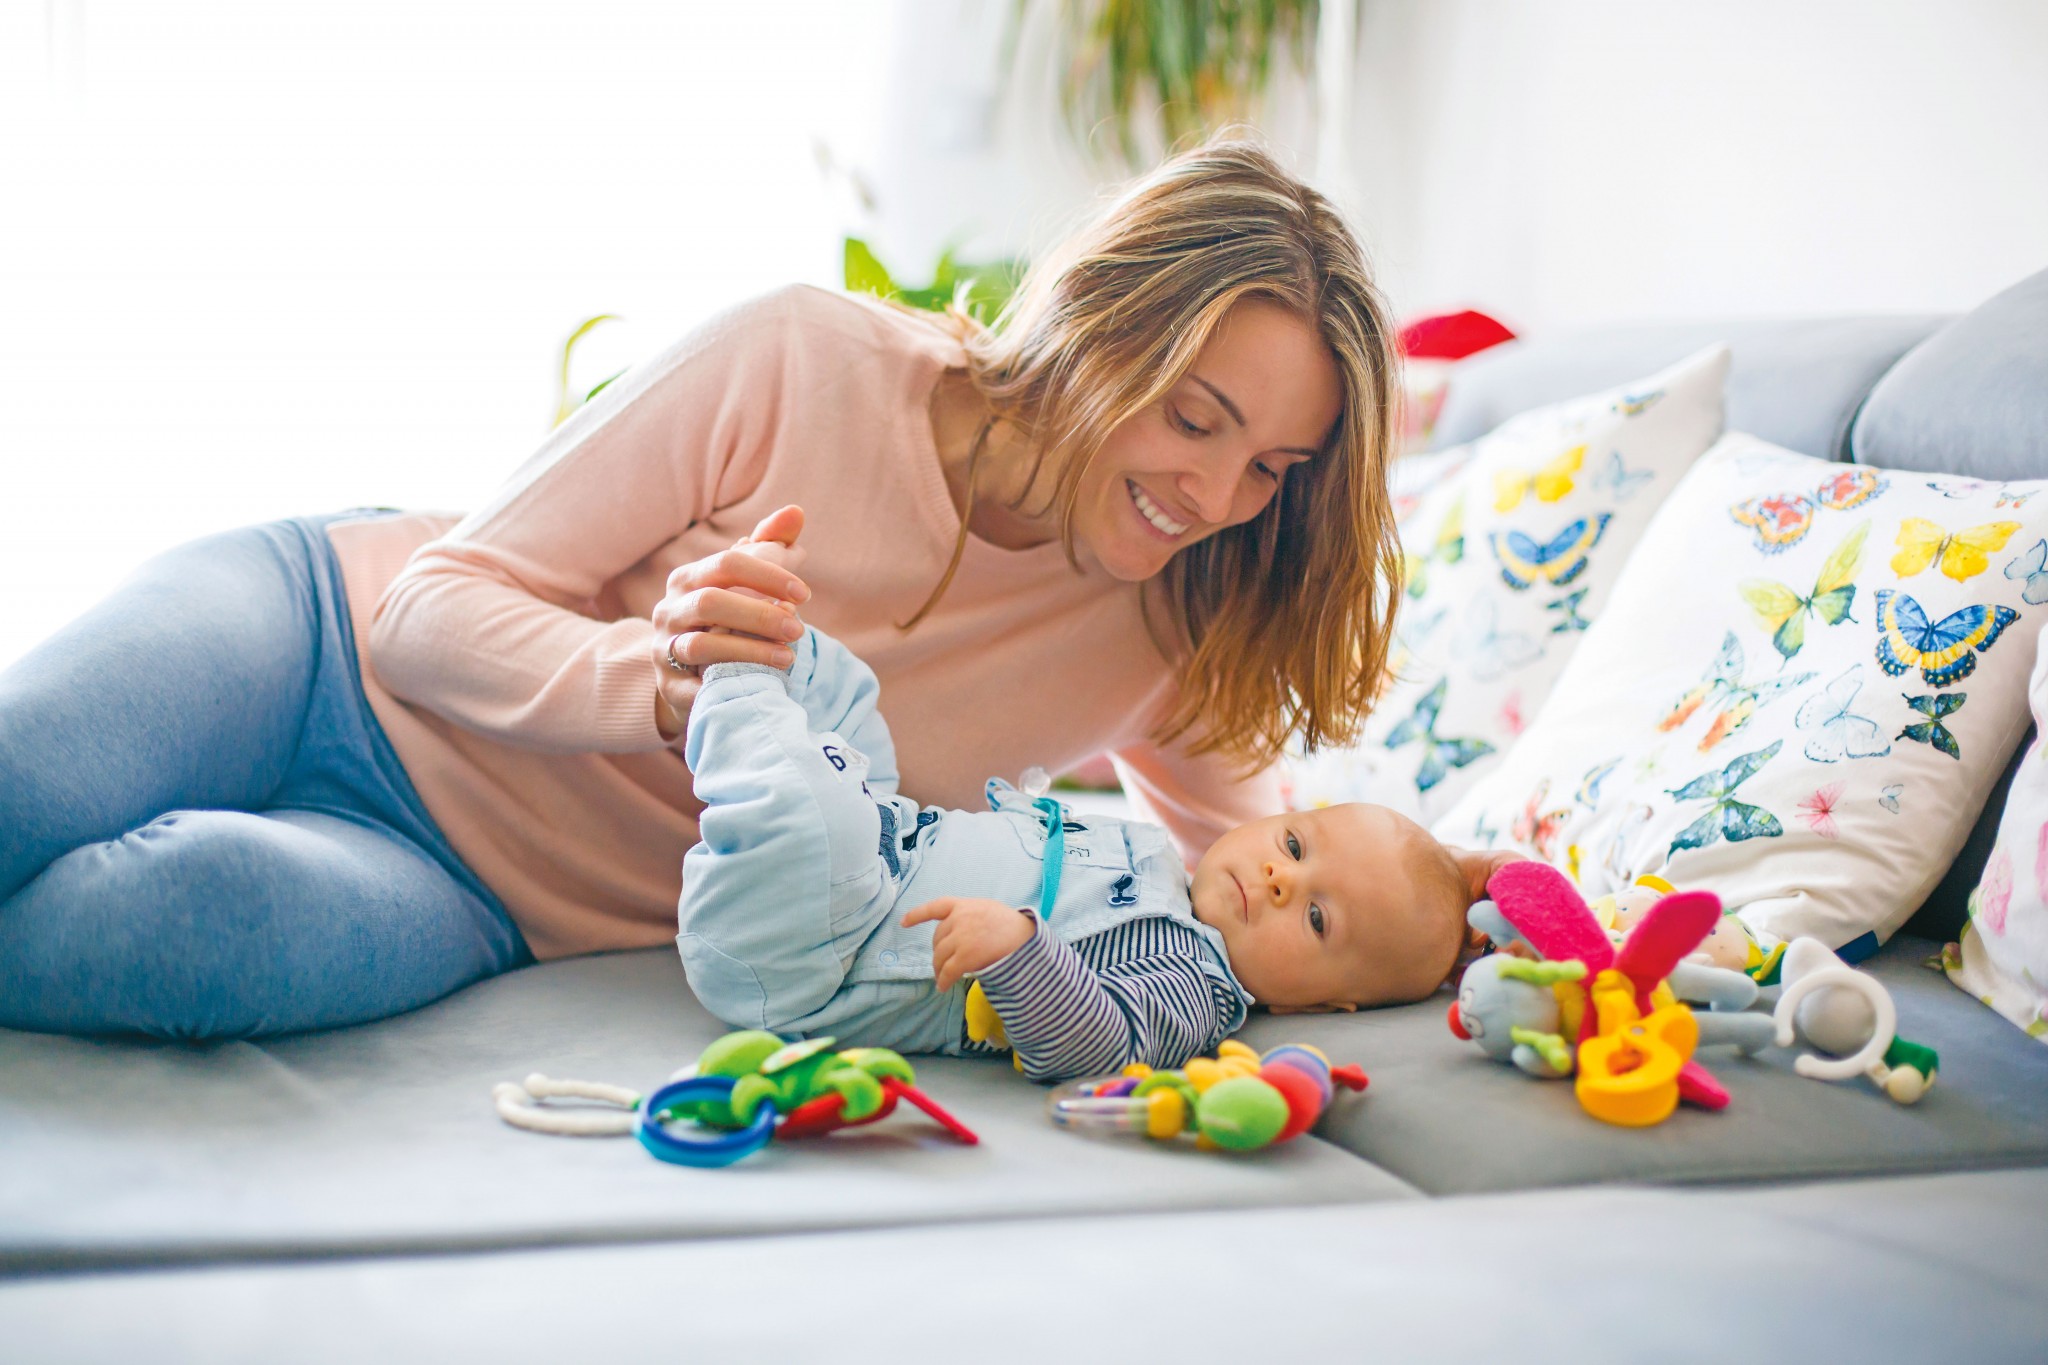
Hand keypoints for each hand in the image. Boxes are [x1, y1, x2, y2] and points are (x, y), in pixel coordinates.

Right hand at [652, 505, 812, 739]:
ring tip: (788, 657)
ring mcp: (664, 649)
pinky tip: (759, 687)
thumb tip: (796, 512)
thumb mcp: (742, 582)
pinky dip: (726, 685)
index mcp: (688, 578)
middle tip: (799, 630)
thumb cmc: (724, 618)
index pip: (727, 563)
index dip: (769, 575)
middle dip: (760, 615)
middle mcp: (669, 610)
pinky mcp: (669, 687)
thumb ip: (770, 545)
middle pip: (711, 603)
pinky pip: (693, 687)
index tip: (804, 594)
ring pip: (701, 646)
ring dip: (749, 651)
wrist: (687, 673)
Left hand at [900, 897, 1035, 991]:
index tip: (903, 923)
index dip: (917, 915)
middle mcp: (959, 919)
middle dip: (938, 953)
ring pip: (940, 957)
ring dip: (938, 969)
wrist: (1027, 938)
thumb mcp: (988, 910)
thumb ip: (969, 915)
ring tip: (941, 978)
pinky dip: (943, 981)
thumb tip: (956, 929)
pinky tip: (942, 987)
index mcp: (964, 905)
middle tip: (941, 964)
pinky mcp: (966, 956)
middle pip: (938, 939)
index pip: (935, 907)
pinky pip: (948, 971)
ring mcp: (962, 937)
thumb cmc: (1012, 925)